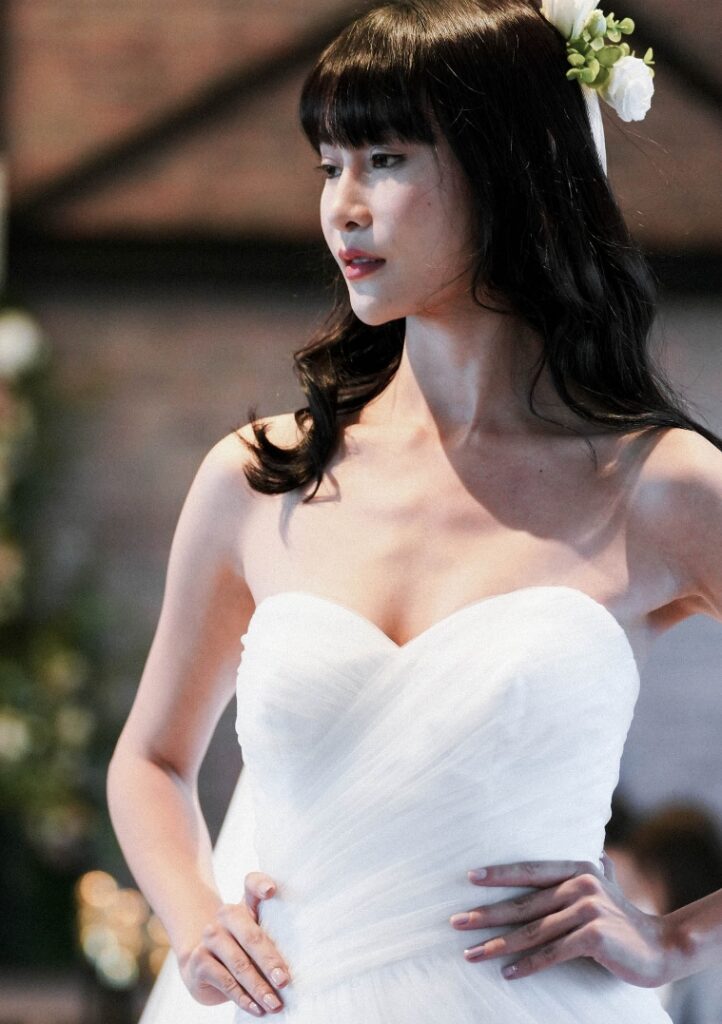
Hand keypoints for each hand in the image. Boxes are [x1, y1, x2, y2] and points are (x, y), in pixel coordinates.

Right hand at [178, 872, 291, 1016]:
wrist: (202, 962)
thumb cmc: (242, 946)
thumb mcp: (258, 935)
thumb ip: (276, 933)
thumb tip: (301, 961)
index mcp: (244, 903)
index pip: (251, 884)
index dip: (261, 884)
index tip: (271, 890)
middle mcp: (225, 915)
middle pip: (251, 936)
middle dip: (270, 961)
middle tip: (285, 980)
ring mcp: (210, 937)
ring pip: (239, 964)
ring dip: (259, 987)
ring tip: (275, 1003)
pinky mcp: (198, 960)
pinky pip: (225, 981)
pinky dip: (243, 998)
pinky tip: (256, 1008)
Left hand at [449, 859, 672, 986]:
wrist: (661, 947)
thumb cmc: (625, 918)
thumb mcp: (605, 886)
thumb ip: (595, 869)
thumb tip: (598, 850)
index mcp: (577, 869)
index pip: (529, 869)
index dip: (499, 873)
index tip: (469, 878)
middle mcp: (580, 884)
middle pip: (523, 903)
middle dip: (485, 915)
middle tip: (455, 922)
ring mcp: (587, 909)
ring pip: (532, 931)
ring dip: (498, 945)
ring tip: (471, 954)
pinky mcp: (594, 937)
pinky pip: (552, 953)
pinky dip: (528, 965)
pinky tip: (508, 973)